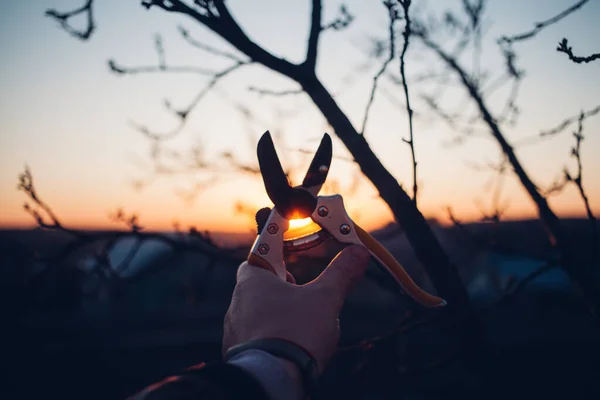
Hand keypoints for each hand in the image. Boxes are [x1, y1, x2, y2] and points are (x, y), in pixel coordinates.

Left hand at [223, 245, 370, 372]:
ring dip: (276, 309)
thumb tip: (357, 252)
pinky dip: (271, 334)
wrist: (273, 379)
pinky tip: (289, 341)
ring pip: (257, 309)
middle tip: (301, 286)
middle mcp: (237, 301)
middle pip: (259, 281)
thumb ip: (341, 274)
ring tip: (300, 318)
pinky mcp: (239, 351)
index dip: (279, 246)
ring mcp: (235, 328)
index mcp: (253, 280)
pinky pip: (255, 335)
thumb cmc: (294, 333)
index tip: (291, 245)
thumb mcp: (326, 298)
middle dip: (281, 282)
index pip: (262, 250)